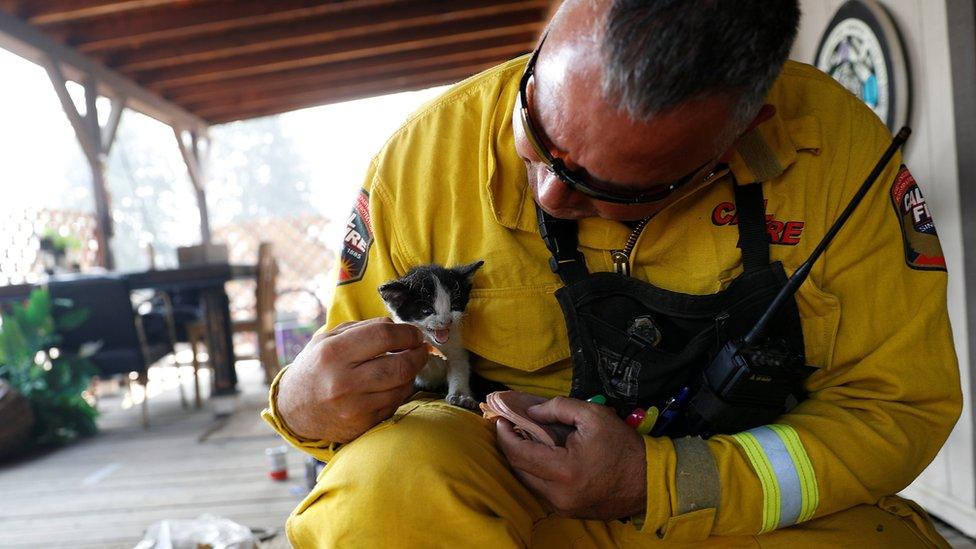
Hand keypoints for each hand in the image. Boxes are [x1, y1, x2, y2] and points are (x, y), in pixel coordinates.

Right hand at [276, 318, 428, 443]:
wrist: (293, 410)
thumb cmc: (315, 368)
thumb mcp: (327, 339)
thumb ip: (363, 328)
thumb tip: (398, 326)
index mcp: (333, 353)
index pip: (384, 336)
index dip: (407, 332)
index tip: (415, 333)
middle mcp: (343, 381)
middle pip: (400, 365)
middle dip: (419, 353)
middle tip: (421, 348)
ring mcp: (354, 406)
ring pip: (402, 386)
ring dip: (412, 373)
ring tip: (407, 364)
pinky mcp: (363, 424)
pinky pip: (395, 403)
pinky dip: (401, 390)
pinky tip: (394, 383)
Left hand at [496, 396, 646, 519]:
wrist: (649, 481)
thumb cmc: (622, 446)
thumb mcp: (593, 415)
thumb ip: (557, 407)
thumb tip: (532, 413)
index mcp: (563, 470)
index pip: (519, 453)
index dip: (504, 435)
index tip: (499, 420)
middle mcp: (558, 495)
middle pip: (519, 469)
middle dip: (510, 446)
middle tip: (510, 427)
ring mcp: (562, 507)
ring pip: (528, 481)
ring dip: (523, 460)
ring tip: (525, 439)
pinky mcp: (568, 512)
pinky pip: (542, 490)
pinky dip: (537, 472)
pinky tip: (541, 456)